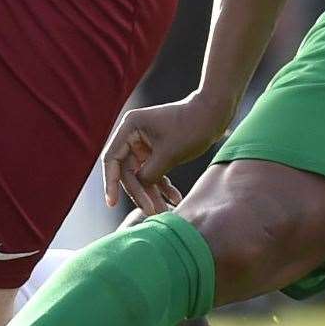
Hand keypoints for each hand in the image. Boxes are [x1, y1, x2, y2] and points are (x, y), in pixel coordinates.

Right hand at [101, 92, 233, 214]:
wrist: (214, 113)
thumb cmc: (191, 127)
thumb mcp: (168, 154)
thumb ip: (149, 174)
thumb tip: (139, 189)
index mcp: (130, 127)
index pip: (112, 159)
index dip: (110, 183)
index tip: (112, 203)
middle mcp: (133, 134)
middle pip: (128, 171)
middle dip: (139, 192)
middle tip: (151, 212)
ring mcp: (145, 143)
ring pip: (142, 174)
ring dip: (152, 193)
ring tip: (164, 212)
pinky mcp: (157, 150)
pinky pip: (154, 172)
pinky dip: (163, 185)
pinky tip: (175, 199)